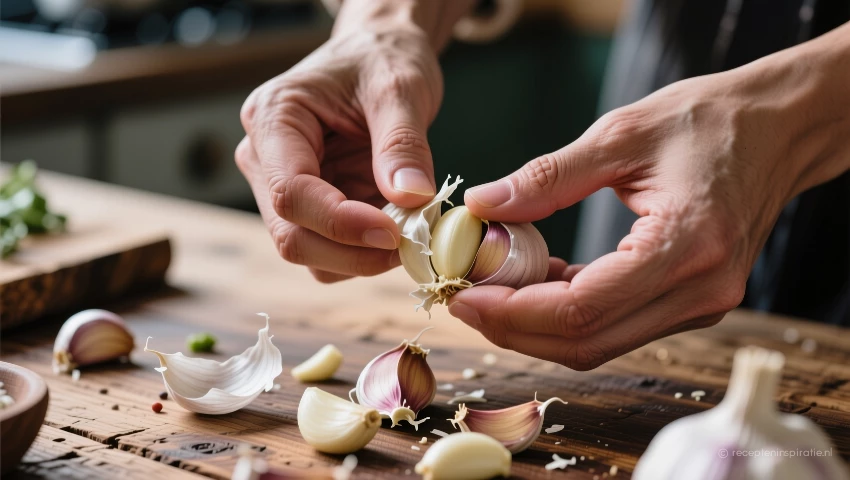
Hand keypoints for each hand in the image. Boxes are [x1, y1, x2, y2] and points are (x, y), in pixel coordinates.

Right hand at [236, 12, 443, 281]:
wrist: (377, 55)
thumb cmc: (381, 59)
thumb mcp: (400, 88)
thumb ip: (402, 143)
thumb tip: (411, 198)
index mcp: (272, 118)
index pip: (289, 192)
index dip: (340, 223)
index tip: (394, 233)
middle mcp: (264, 158)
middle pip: (290, 235)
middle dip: (351, 252)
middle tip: (410, 245)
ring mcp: (281, 188)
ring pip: (308, 252)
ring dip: (359, 258)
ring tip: (408, 230)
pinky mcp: (308, 208)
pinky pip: (328, 252)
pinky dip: (363, 254)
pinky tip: (396, 228)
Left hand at [448, 45, 849, 368]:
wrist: (775, 129)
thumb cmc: (708, 121)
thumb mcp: (621, 135)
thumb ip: (547, 177)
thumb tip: (482, 205)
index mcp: (687, 246)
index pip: (582, 309)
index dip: (513, 312)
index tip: (463, 293)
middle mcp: (700, 292)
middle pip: (586, 342)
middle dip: (514, 328)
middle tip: (464, 299)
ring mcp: (700, 305)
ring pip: (599, 343)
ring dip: (537, 326)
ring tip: (490, 289)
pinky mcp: (691, 303)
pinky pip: (616, 325)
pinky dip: (567, 314)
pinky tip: (534, 282)